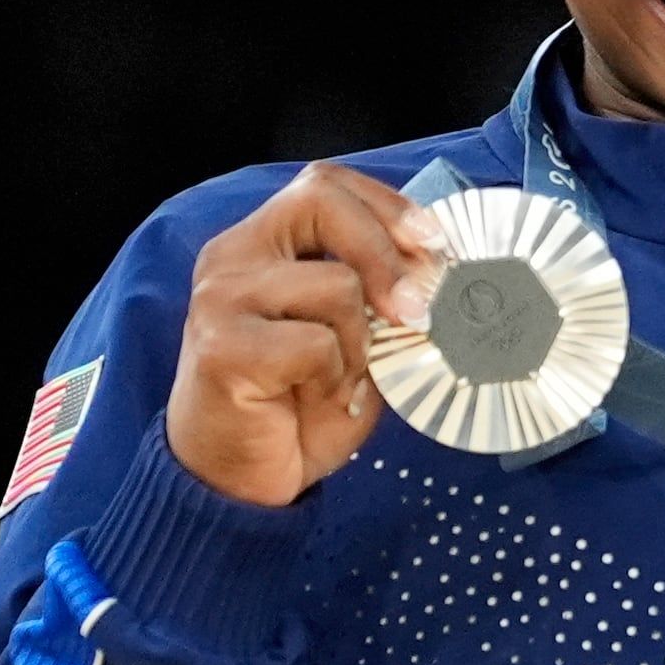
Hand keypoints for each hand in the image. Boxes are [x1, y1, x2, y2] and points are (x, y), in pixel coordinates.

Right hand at [166, 166, 441, 507]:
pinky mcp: (220, 347)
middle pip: (321, 201)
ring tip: (339, 380)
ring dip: (361, 342)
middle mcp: (232, 257)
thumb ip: (381, 296)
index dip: (388, 205)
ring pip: (335, 284)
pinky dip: (335, 380)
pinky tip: (317, 401)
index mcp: (263, 244)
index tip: (436, 245)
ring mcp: (219, 298)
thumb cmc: (298, 405)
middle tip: (419, 310)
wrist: (241, 480)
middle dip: (387, 253)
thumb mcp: (355, 339)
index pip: (325, 184)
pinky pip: (316, 344)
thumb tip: (444, 271)